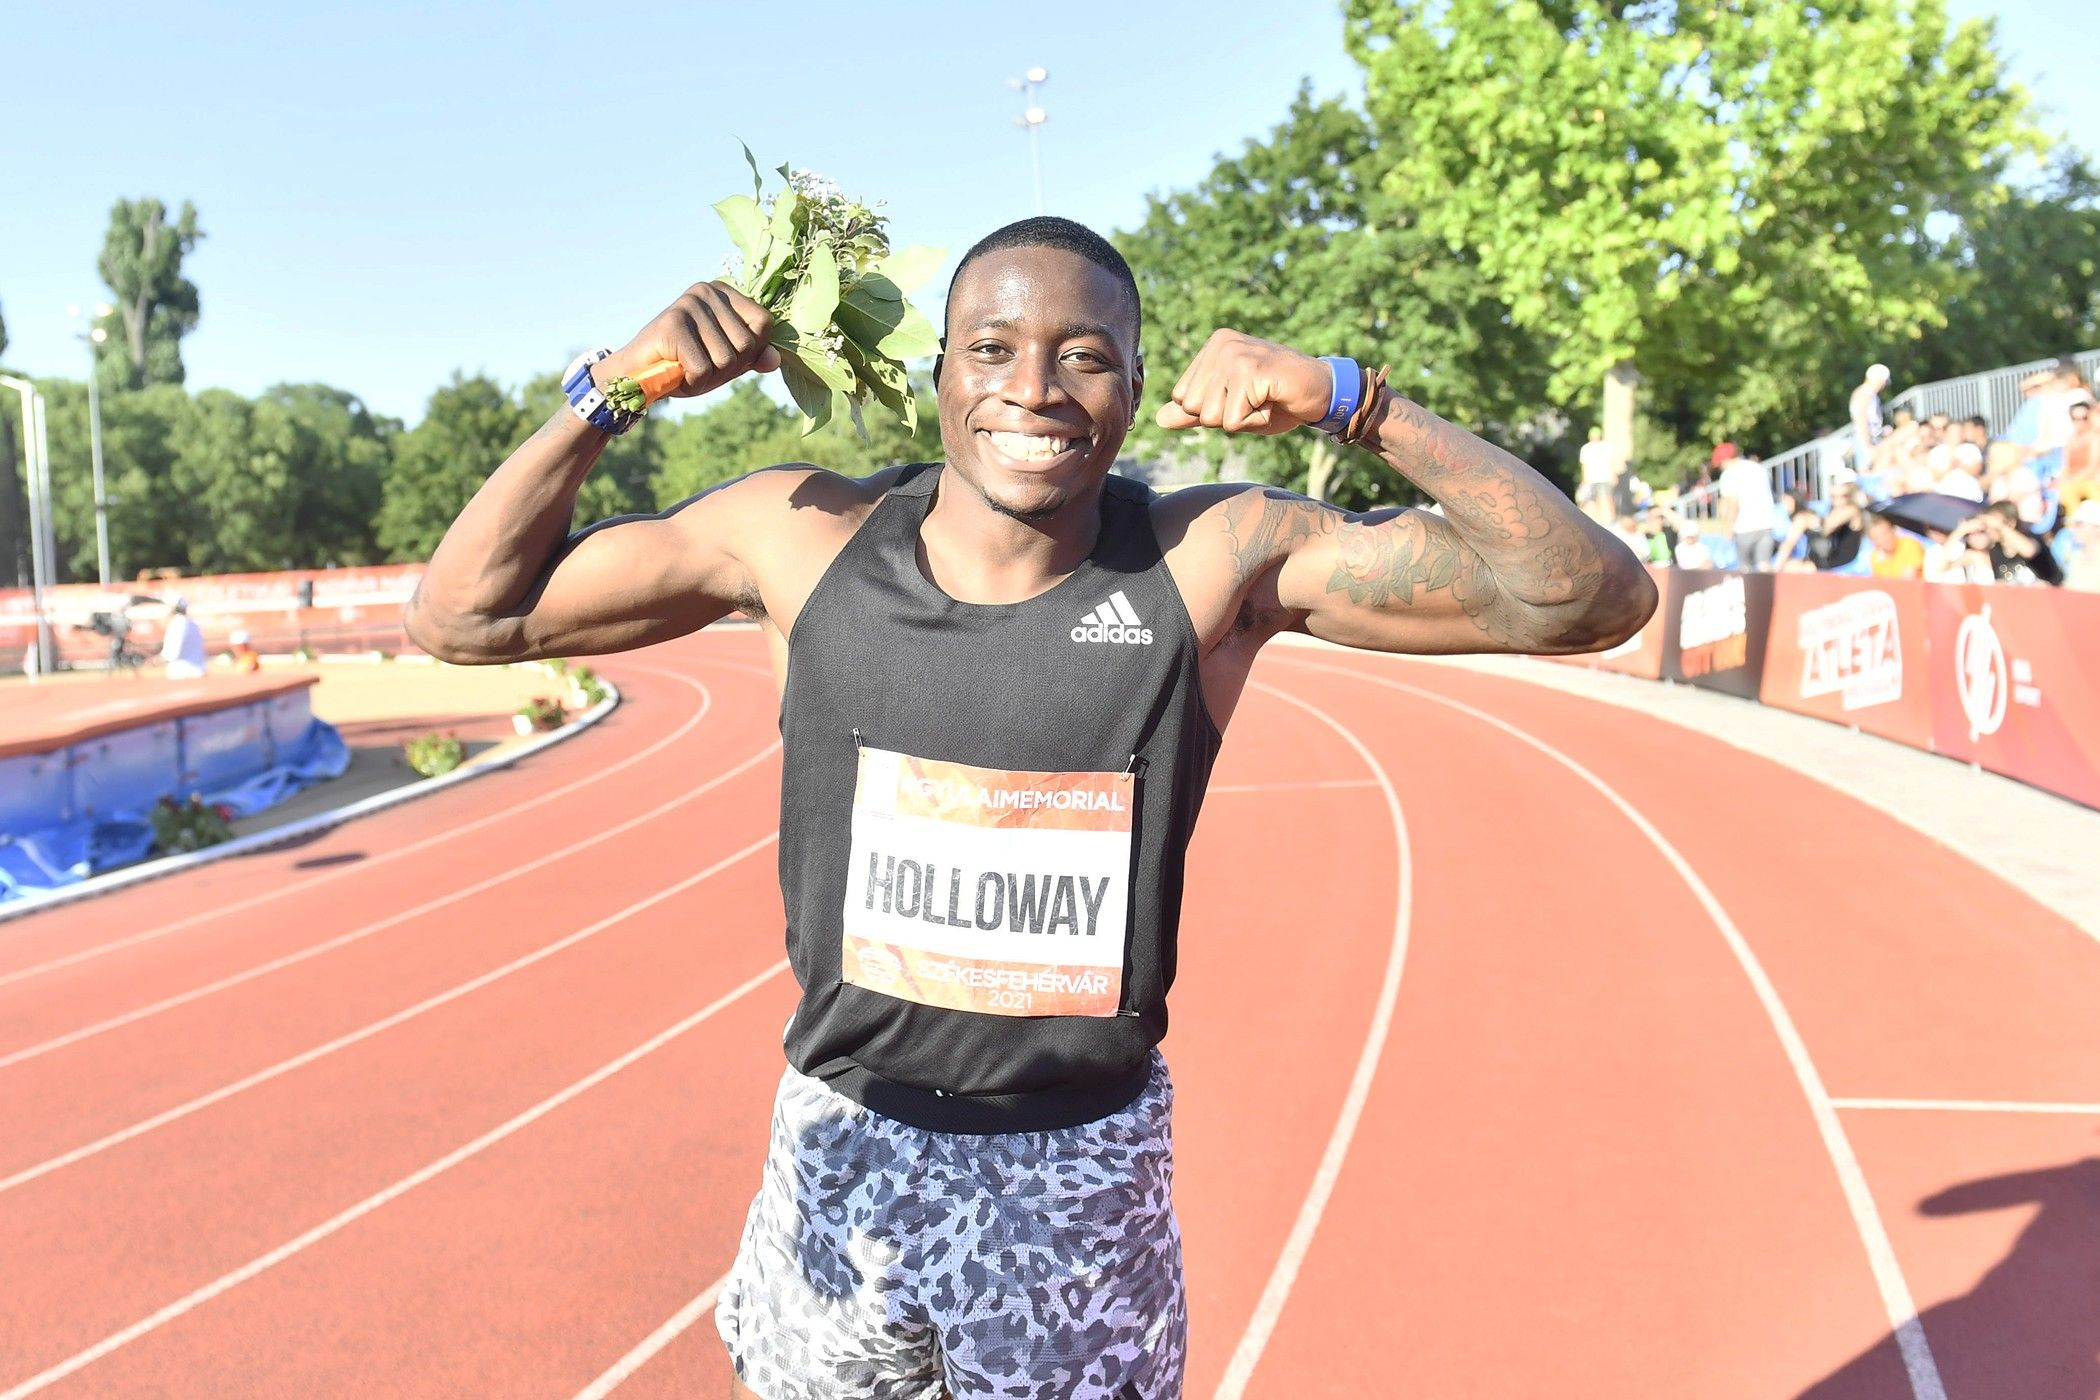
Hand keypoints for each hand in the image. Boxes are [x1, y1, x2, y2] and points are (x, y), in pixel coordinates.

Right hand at [598, 281, 780, 398]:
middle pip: (747, 345)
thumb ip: (752, 357)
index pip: (764, 323)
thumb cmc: (685, 365)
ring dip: (708, 378)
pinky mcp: (673, 323)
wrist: (636, 373)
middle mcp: (707, 291)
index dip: (750, 352)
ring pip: (726, 360)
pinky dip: (692, 383)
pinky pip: (703, 369)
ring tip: (687, 368)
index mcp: (724, 292)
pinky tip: (676, 372)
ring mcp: (689, 304)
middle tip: (700, 365)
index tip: (722, 355)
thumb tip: (775, 360)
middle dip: (727, 369)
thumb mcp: (726, 362)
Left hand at [1154, 329, 1334, 435]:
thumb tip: (1159, 419)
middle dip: (1226, 417)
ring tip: (1265, 400)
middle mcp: (1221, 344)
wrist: (1322, 392)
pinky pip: (1234, 422)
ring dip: (1243, 420)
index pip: (1182, 399)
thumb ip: (1194, 412)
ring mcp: (1236, 355)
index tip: (1243, 397)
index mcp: (1213, 347)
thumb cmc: (1276, 400)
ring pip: (1212, 417)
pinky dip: (1257, 422)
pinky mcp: (1252, 371)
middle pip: (1194, 409)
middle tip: (1255, 400)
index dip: (1214, 411)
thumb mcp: (1230, 407)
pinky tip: (1273, 402)